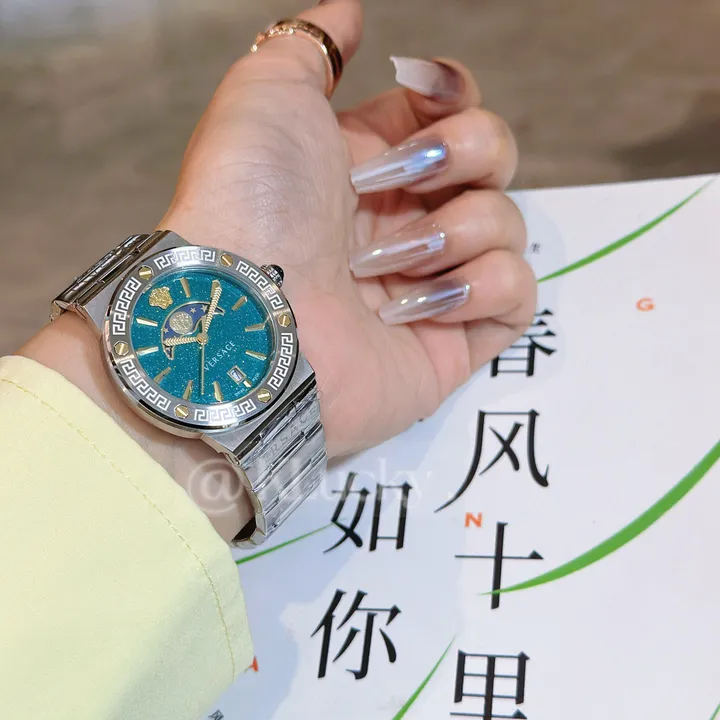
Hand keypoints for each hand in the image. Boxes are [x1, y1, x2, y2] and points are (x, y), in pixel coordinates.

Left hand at [160, 0, 534, 457]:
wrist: (248, 316)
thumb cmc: (249, 204)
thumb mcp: (265, 95)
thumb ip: (311, 44)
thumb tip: (348, 14)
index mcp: (365, 165)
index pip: (447, 113)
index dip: (453, 95)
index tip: (428, 94)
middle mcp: (401, 220)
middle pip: (494, 158)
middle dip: (463, 153)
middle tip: (400, 179)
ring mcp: (429, 282)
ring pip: (509, 223)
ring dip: (454, 232)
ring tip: (383, 265)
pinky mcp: (451, 341)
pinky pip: (518, 295)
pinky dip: (479, 289)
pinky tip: (411, 306)